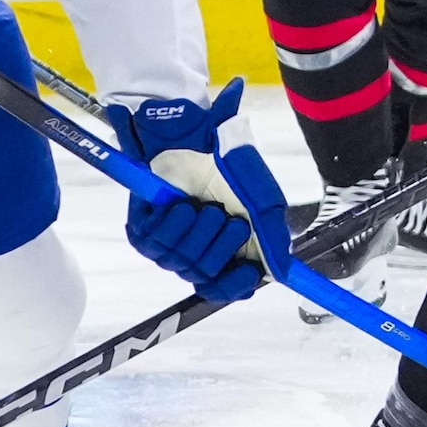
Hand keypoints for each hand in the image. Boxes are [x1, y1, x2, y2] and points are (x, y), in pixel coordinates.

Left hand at [112, 81, 294, 302]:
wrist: (194, 138)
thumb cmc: (229, 169)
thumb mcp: (262, 203)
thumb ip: (273, 241)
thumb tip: (281, 273)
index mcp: (228, 251)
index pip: (228, 289)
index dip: (237, 285)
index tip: (249, 270)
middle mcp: (198, 253)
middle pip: (206, 276)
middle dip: (220, 244)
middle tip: (225, 215)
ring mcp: (170, 246)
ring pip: (181, 261)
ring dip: (197, 230)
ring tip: (200, 205)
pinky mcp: (144, 234)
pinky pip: (156, 243)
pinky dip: (172, 222)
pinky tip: (178, 205)